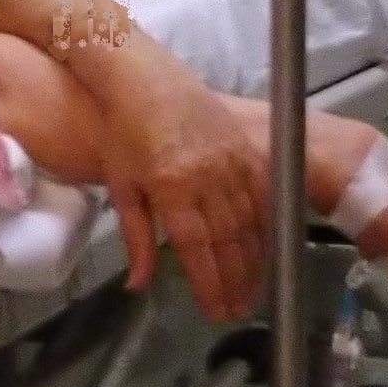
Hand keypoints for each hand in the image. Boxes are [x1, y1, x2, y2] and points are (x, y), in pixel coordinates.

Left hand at [75, 37, 267, 319]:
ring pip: (250, 220)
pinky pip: (262, 192)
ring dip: (254, 258)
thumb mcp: (121, 186)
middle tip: (241, 310)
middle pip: (228, 239)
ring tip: (255, 288)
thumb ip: (136, 238)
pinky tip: (267, 247)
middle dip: (236, 279)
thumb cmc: (123, 131)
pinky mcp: (244, 147)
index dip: (209, 283)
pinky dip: (266, 223)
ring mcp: (230, 159)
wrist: (144, 76)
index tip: (217, 310)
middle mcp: (206, 175)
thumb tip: (139, 286)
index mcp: (171, 186)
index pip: (196, 247)